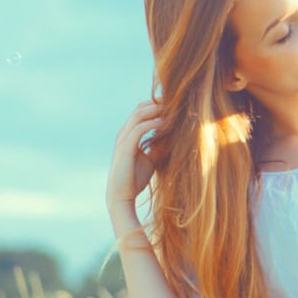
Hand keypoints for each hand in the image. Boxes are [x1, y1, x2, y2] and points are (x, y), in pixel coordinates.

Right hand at [108, 98, 164, 215]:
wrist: (121, 195)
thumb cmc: (135, 179)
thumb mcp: (151, 159)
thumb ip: (159, 147)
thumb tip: (174, 137)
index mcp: (129, 134)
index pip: (142, 111)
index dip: (157, 105)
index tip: (175, 105)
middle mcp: (124, 133)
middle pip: (140, 108)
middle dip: (158, 103)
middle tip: (176, 102)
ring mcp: (123, 139)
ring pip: (139, 115)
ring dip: (156, 110)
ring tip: (172, 109)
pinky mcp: (125, 147)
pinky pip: (139, 129)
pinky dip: (152, 124)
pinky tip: (165, 124)